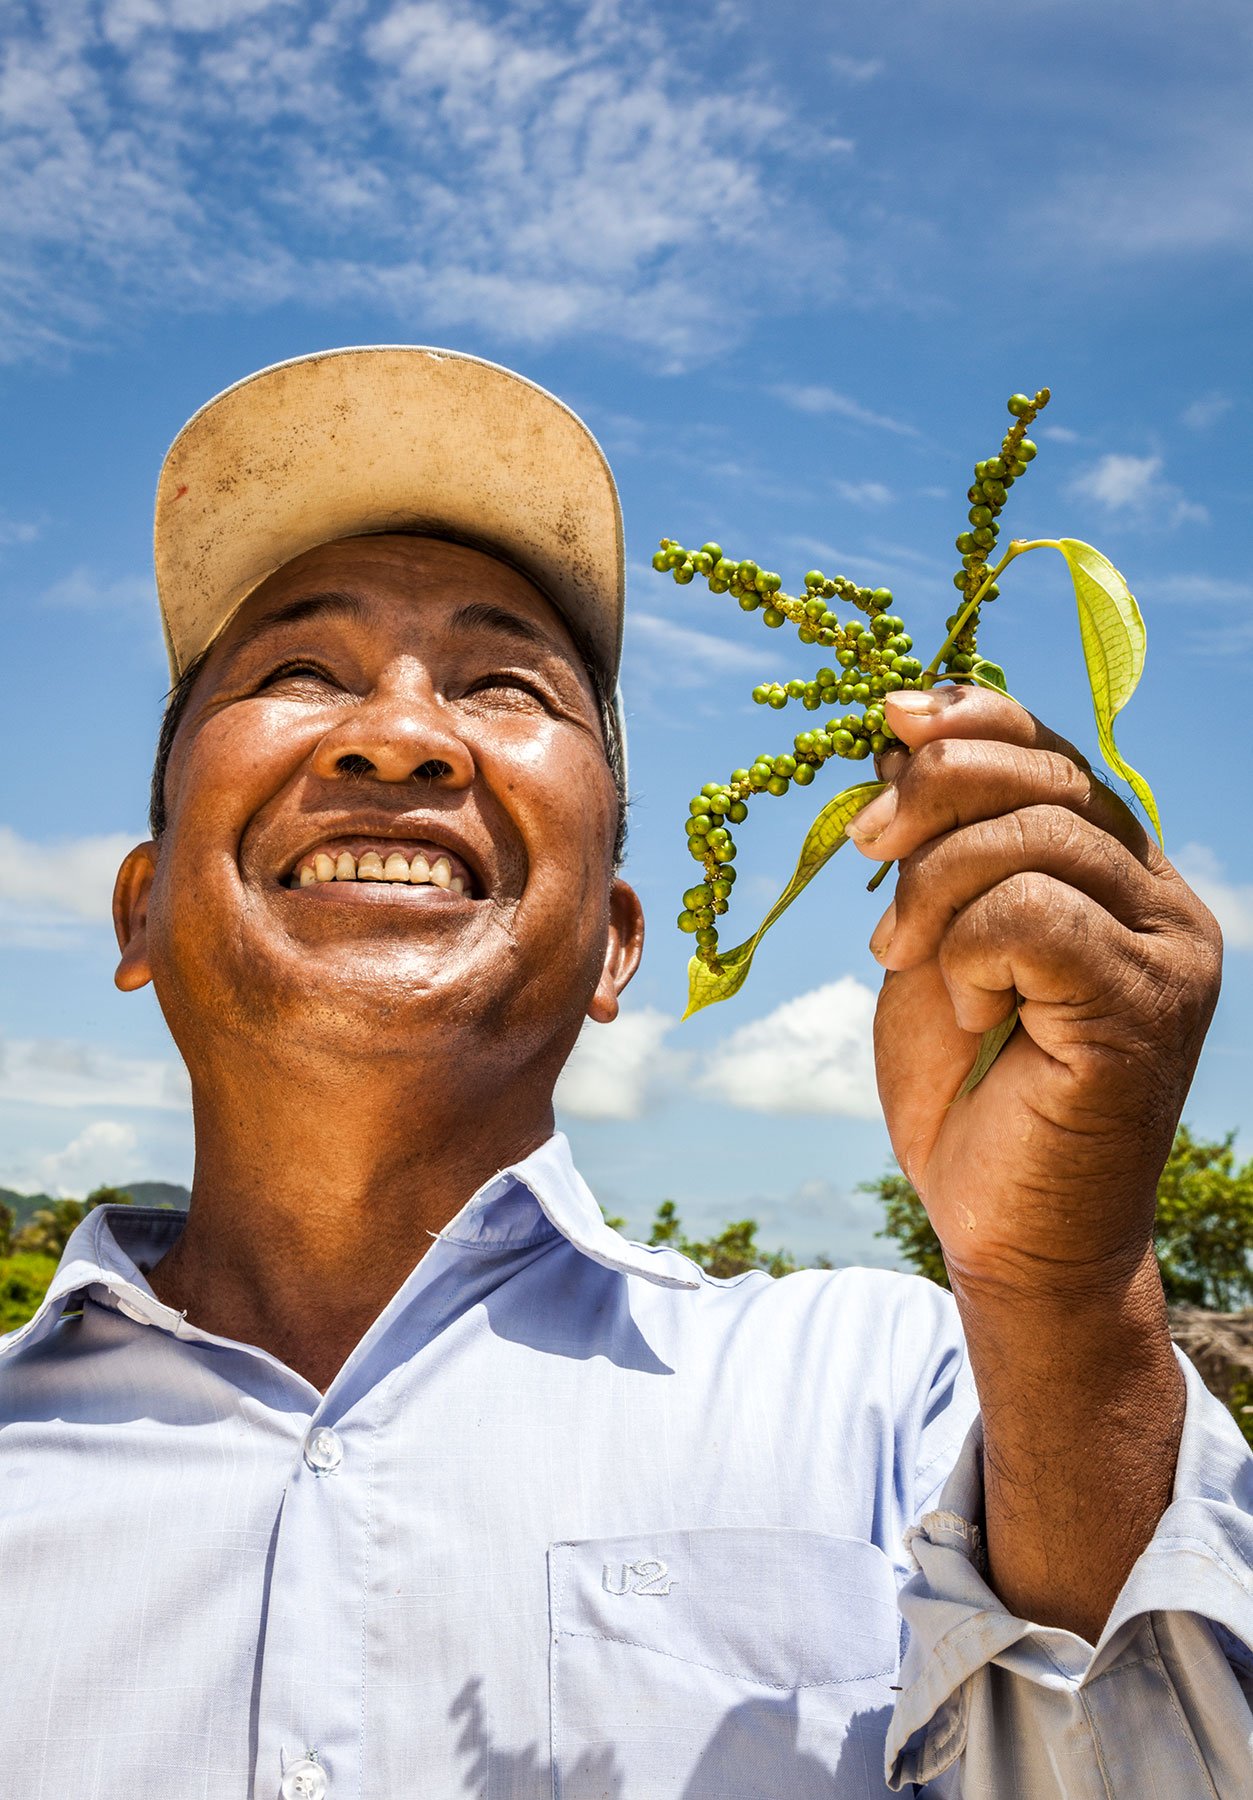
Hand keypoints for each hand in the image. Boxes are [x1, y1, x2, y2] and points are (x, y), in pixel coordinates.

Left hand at [849, 684, 1221, 1294]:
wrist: (1002, 1228)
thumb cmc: (966, 1091)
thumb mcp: (933, 943)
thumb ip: (934, 850)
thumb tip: (905, 733)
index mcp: (1118, 873)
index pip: (1057, 752)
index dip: (975, 718)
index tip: (892, 721)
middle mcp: (1161, 902)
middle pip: (1047, 777)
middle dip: (934, 792)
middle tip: (864, 846)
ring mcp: (1166, 954)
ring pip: (1037, 838)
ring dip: (936, 888)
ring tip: (903, 958)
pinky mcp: (1146, 1009)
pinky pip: (1037, 917)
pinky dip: (970, 950)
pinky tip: (967, 1007)